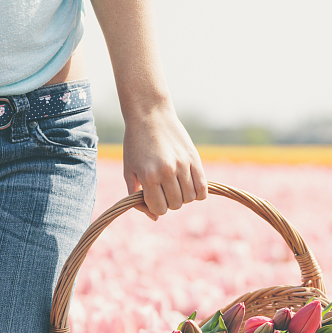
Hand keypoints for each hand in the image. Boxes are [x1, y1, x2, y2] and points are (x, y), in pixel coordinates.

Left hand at [122, 103, 207, 219]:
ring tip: (176, 185)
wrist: (150, 114)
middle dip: (169, 201)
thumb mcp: (129, 170)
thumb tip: (154, 218)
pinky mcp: (195, 158)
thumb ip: (136, 197)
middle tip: (164, 189)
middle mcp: (167, 171)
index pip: (159, 209)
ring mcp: (183, 165)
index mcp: (149, 176)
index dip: (156, 207)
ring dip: (183, 196)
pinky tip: (190, 185)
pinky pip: (203, 188)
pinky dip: (198, 193)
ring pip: (190, 198)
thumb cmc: (135, 144)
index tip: (153, 197)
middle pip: (175, 205)